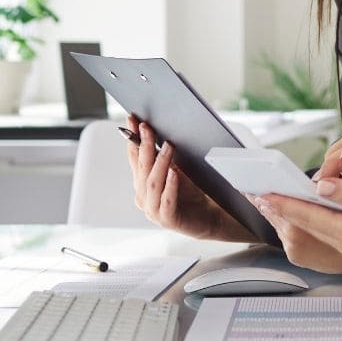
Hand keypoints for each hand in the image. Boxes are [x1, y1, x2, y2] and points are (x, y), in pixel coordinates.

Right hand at [127, 115, 250, 241]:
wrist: (209, 216)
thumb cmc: (192, 191)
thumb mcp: (175, 167)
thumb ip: (164, 154)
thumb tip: (156, 128)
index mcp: (142, 182)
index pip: (134, 157)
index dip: (132, 138)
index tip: (133, 120)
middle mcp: (143, 196)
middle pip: (142, 167)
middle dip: (144, 145)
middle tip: (148, 127)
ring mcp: (153, 210)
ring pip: (153, 183)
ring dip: (160, 162)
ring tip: (168, 146)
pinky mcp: (168, 220)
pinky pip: (167, 201)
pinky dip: (170, 186)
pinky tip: (174, 173)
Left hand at [245, 195, 341, 273]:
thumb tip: (323, 185)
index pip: (308, 215)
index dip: (284, 203)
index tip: (264, 193)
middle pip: (301, 226)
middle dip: (278, 210)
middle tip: (257, 195)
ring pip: (308, 232)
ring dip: (288, 217)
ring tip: (271, 202)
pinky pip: (319, 236)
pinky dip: (305, 224)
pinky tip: (299, 215)